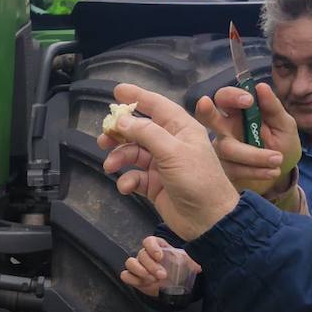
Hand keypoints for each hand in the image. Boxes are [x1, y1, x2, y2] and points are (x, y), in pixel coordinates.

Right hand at [99, 84, 241, 240]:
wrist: (208, 221)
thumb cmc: (197, 180)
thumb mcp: (173, 152)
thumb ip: (146, 133)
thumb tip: (122, 120)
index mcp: (181, 129)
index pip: (157, 106)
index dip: (138, 97)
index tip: (117, 90)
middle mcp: (170, 143)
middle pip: (139, 130)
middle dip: (120, 133)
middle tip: (103, 138)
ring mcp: (161, 165)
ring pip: (132, 153)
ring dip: (119, 157)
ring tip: (110, 165)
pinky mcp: (154, 185)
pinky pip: (134, 176)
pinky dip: (127, 180)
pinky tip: (126, 187)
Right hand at [121, 236, 201, 296]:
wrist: (174, 286)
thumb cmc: (179, 271)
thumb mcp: (188, 264)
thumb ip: (192, 262)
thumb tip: (199, 267)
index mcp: (157, 247)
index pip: (148, 241)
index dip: (152, 247)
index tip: (160, 257)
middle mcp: (146, 255)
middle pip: (141, 254)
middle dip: (151, 265)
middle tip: (162, 275)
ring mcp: (138, 266)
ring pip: (130, 262)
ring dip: (140, 271)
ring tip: (152, 279)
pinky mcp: (133, 277)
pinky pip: (125, 275)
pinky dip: (133, 279)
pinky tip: (144, 284)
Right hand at [195, 84, 300, 194]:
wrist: (283, 175)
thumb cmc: (282, 144)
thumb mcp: (284, 125)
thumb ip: (273, 107)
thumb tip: (261, 86)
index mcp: (238, 113)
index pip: (224, 97)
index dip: (231, 96)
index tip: (249, 101)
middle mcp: (224, 130)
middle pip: (207, 117)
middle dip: (207, 111)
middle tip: (210, 105)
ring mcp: (220, 151)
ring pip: (226, 148)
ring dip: (253, 155)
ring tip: (278, 159)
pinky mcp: (222, 171)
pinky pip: (233, 169)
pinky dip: (255, 171)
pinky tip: (272, 171)